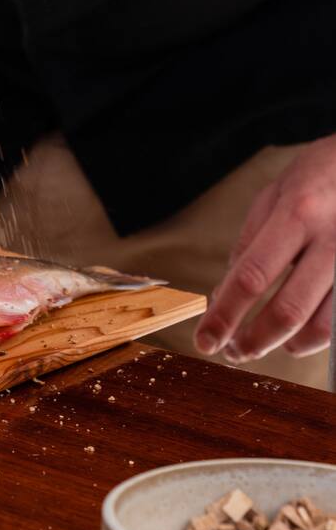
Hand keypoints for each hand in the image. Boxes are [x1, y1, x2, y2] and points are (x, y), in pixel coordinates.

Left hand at [194, 136, 335, 363]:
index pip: (251, 276)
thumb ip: (249, 245)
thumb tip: (222, 295)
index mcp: (297, 214)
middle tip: (234, 353)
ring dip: (287, 345)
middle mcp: (330, 240)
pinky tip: (299, 332)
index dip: (225, 315)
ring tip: (265, 343)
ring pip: (322, 326)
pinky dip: (316, 336)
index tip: (206, 340)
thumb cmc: (317, 176)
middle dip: (254, 341)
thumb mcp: (274, 196)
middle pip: (288, 310)